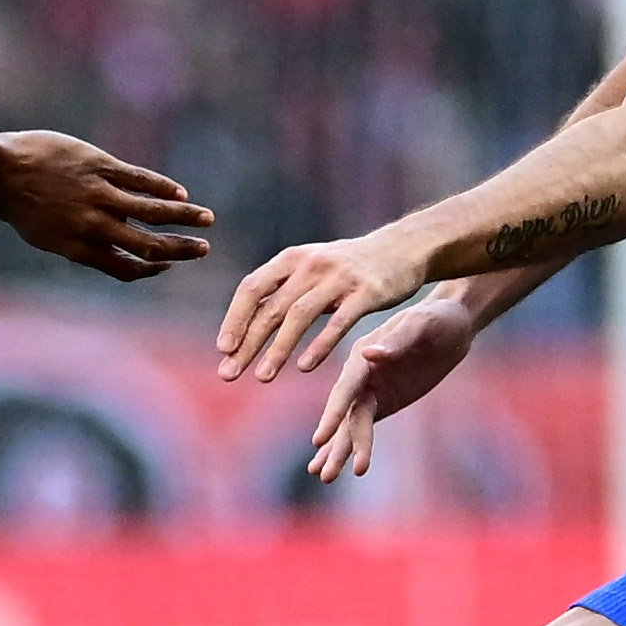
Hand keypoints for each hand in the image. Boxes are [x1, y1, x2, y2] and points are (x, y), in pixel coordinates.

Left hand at [0, 131, 212, 281]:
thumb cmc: (19, 205)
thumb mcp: (46, 237)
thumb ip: (79, 245)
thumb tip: (108, 253)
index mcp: (79, 248)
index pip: (125, 268)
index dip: (151, 270)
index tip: (166, 265)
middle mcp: (92, 225)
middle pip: (147, 244)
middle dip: (179, 250)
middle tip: (203, 249)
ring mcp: (97, 194)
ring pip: (151, 211)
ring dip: (183, 217)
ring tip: (206, 220)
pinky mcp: (98, 166)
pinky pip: (138, 179)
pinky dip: (162, 187)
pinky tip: (179, 192)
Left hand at [217, 228, 431, 383]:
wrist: (404, 247)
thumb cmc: (349, 266)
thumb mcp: (311, 267)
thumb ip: (280, 290)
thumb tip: (243, 324)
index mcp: (291, 259)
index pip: (252, 288)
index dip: (234, 318)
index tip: (222, 348)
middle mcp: (311, 265)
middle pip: (271, 307)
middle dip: (247, 343)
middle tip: (228, 373)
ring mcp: (339, 278)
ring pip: (299, 316)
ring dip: (278, 349)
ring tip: (262, 377)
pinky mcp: (367, 293)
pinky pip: (338, 322)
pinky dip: (318, 345)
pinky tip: (303, 367)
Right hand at [300, 293, 474, 480]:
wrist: (452, 325)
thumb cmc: (439, 319)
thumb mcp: (423, 324)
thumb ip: (398, 339)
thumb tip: (371, 355)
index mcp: (362, 355)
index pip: (346, 389)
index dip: (333, 414)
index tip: (321, 439)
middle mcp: (359, 375)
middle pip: (344, 414)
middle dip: (336, 443)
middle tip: (326, 473)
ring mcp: (369, 390)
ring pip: (350, 425)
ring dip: (339, 451)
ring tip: (326, 478)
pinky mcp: (382, 401)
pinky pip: (361, 427)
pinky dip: (350, 445)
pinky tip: (334, 465)